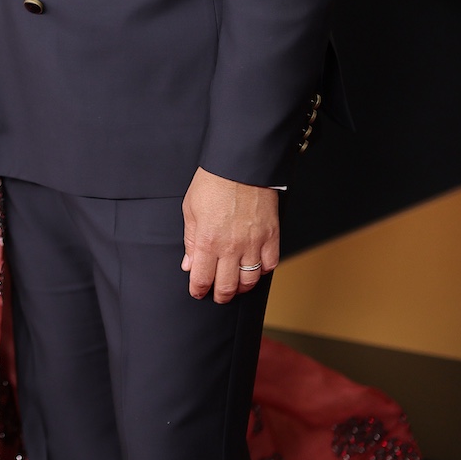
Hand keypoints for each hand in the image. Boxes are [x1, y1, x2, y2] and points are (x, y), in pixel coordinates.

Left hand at [181, 168, 279, 303]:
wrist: (240, 164)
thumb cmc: (213, 183)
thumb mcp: (190, 210)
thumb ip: (190, 241)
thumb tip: (189, 265)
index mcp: (208, 241)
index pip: (202, 279)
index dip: (199, 290)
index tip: (198, 292)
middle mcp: (231, 247)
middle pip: (227, 286)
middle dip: (220, 295)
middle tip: (218, 295)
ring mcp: (254, 242)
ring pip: (250, 280)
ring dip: (241, 287)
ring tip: (236, 285)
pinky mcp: (271, 235)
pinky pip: (270, 264)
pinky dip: (263, 271)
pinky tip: (255, 268)